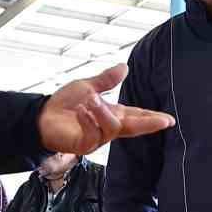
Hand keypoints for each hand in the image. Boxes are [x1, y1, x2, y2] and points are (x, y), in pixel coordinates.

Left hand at [38, 65, 173, 153]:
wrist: (42, 116)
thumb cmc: (64, 104)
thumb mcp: (87, 87)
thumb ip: (106, 80)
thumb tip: (124, 67)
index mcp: (112, 115)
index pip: (137, 116)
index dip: (152, 118)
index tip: (169, 120)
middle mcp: (107, 128)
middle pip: (133, 127)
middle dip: (149, 124)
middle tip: (163, 121)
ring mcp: (97, 138)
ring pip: (112, 127)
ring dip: (102, 112)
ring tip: (89, 101)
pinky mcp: (83, 145)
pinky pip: (93, 134)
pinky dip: (88, 120)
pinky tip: (80, 111)